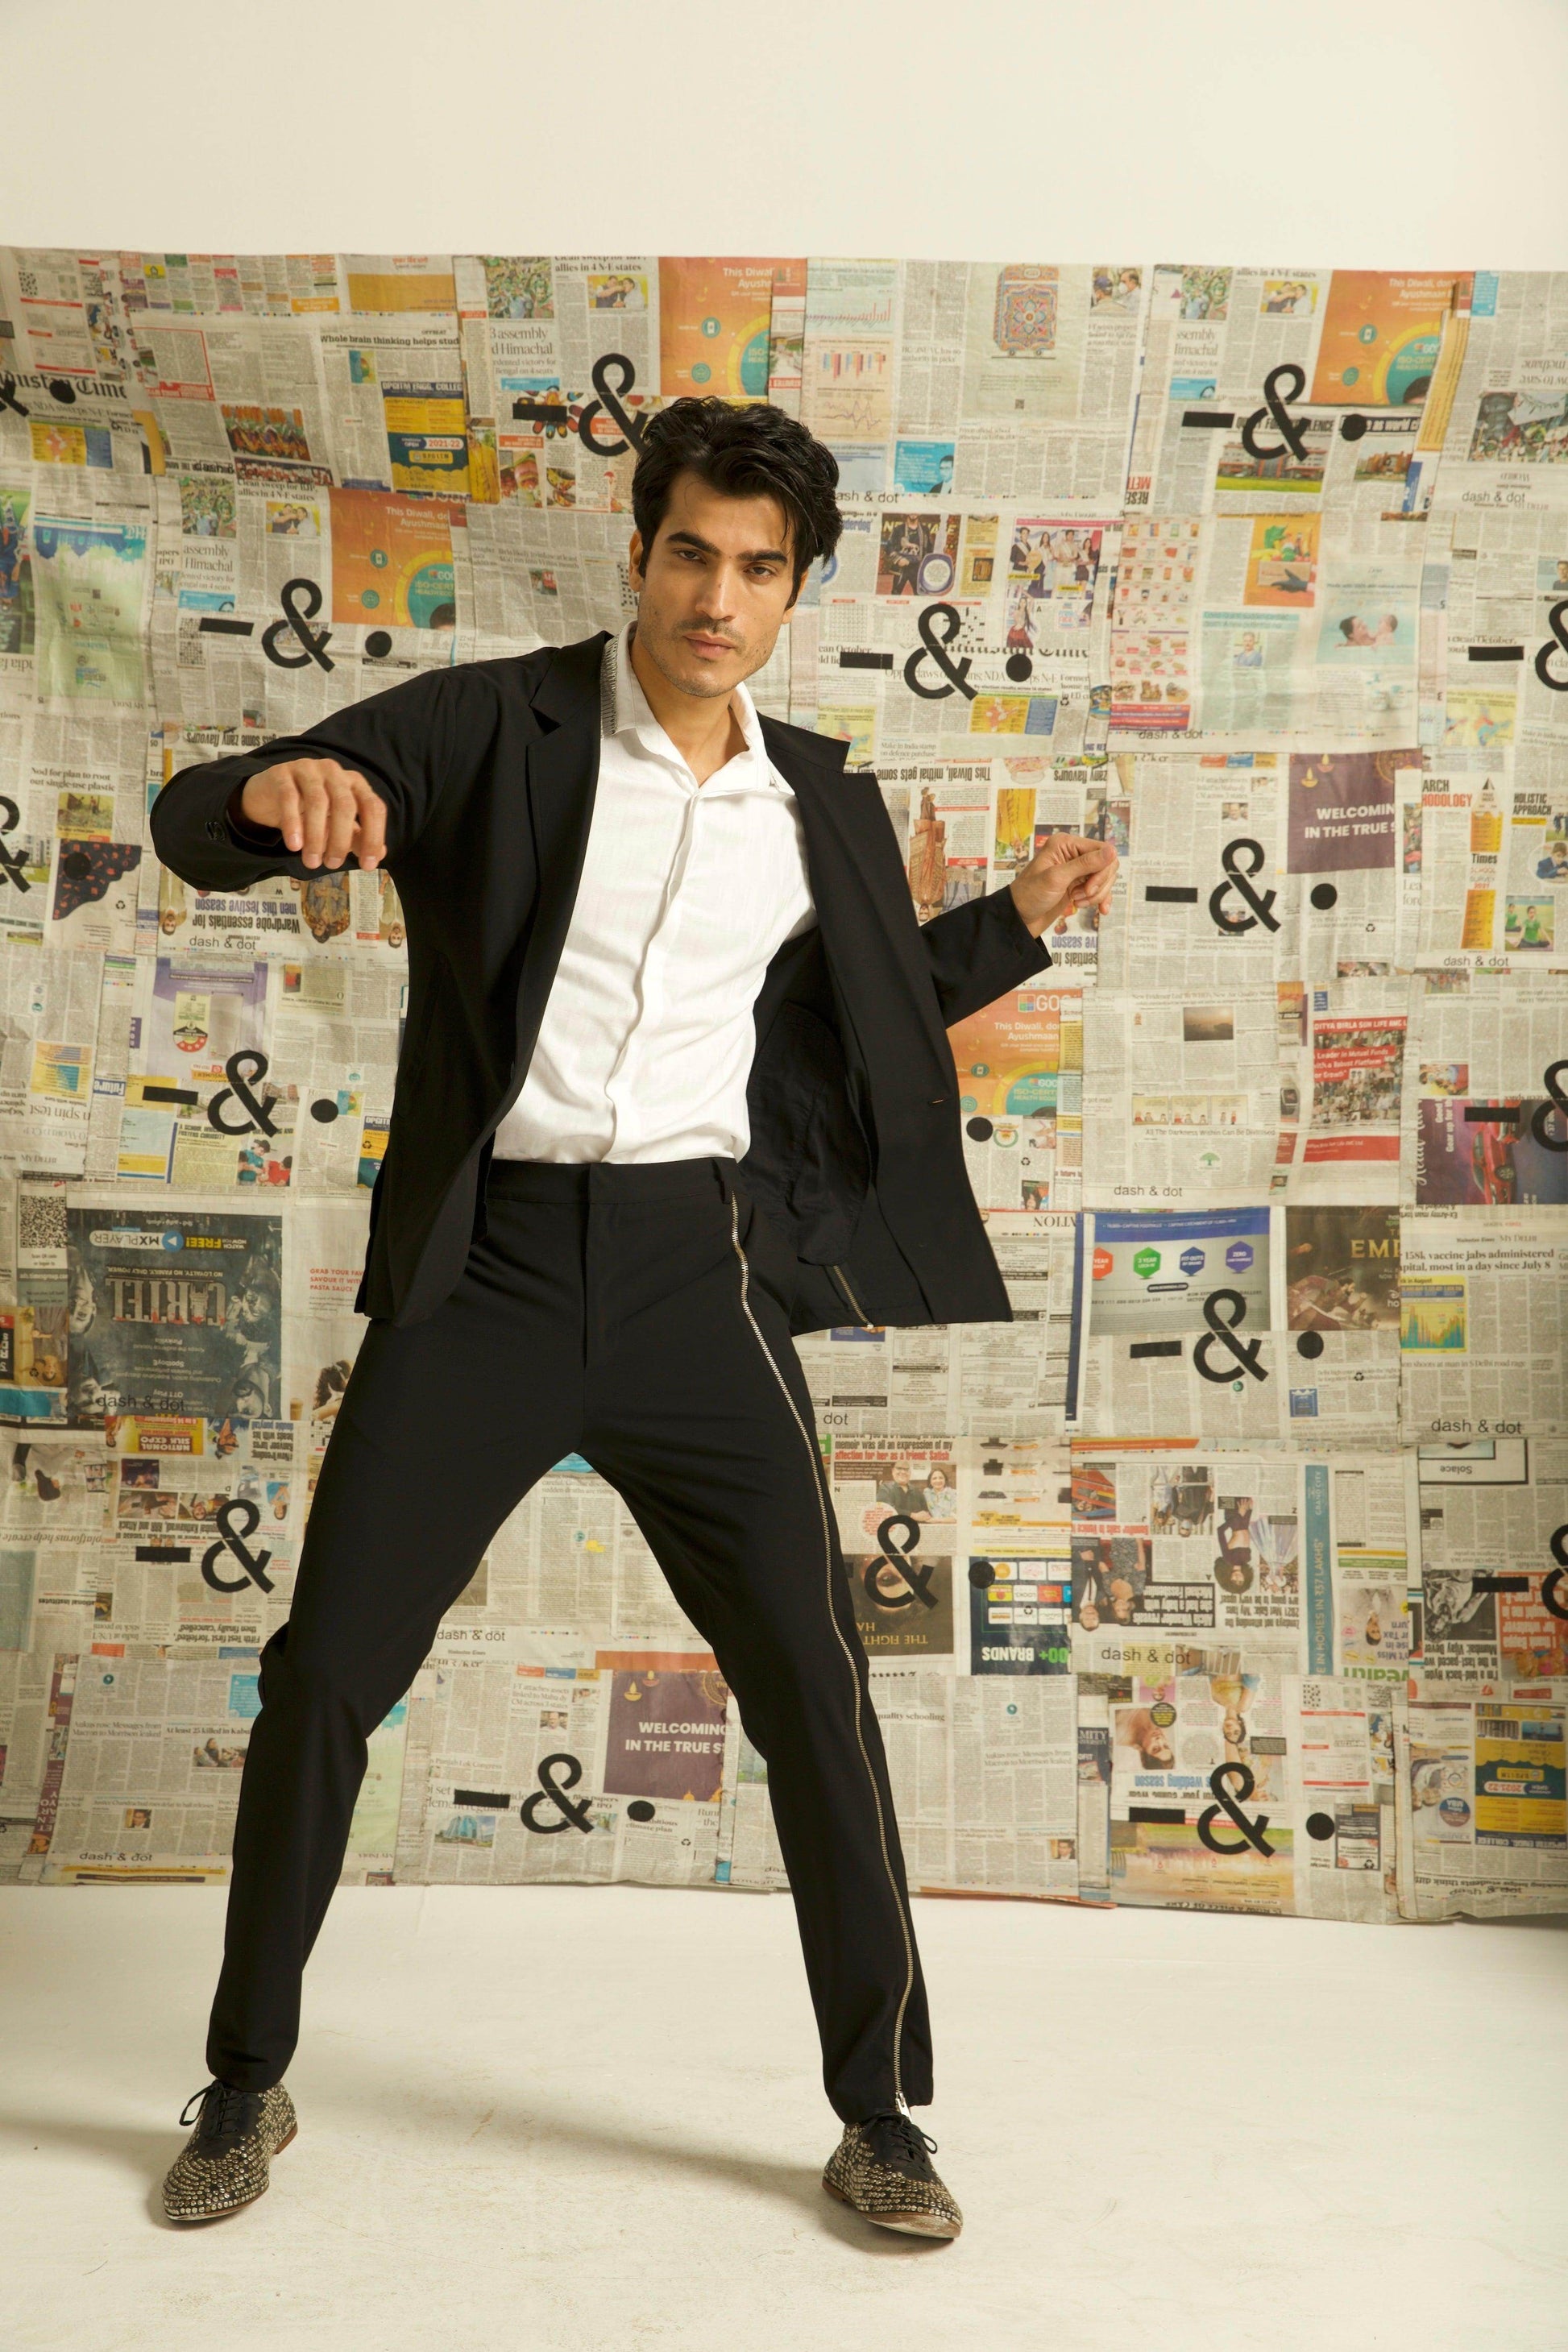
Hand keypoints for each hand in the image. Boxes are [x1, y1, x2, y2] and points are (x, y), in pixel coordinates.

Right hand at [240, 758, 387, 869]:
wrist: (270, 796)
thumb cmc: (310, 810)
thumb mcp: (337, 825)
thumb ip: (358, 837)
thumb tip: (380, 855)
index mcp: (355, 783)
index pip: (373, 807)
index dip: (373, 837)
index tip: (367, 866)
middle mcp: (335, 772)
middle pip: (345, 805)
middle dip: (341, 839)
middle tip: (332, 865)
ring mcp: (309, 769)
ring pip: (318, 802)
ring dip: (316, 836)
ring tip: (311, 862)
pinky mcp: (282, 773)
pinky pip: (289, 798)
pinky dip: (293, 824)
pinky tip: (294, 846)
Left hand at [1009, 832, 1118, 936]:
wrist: (1019, 918)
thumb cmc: (1030, 895)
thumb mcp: (1057, 878)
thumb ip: (1085, 864)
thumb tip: (1112, 851)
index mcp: (1065, 844)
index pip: (1102, 850)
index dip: (1102, 870)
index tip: (1090, 888)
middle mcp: (1072, 853)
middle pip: (1106, 864)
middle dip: (1099, 884)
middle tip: (1081, 896)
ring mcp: (1076, 870)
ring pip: (1104, 878)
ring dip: (1097, 894)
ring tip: (1078, 901)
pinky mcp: (1078, 885)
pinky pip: (1100, 888)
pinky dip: (1101, 899)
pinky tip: (1101, 910)